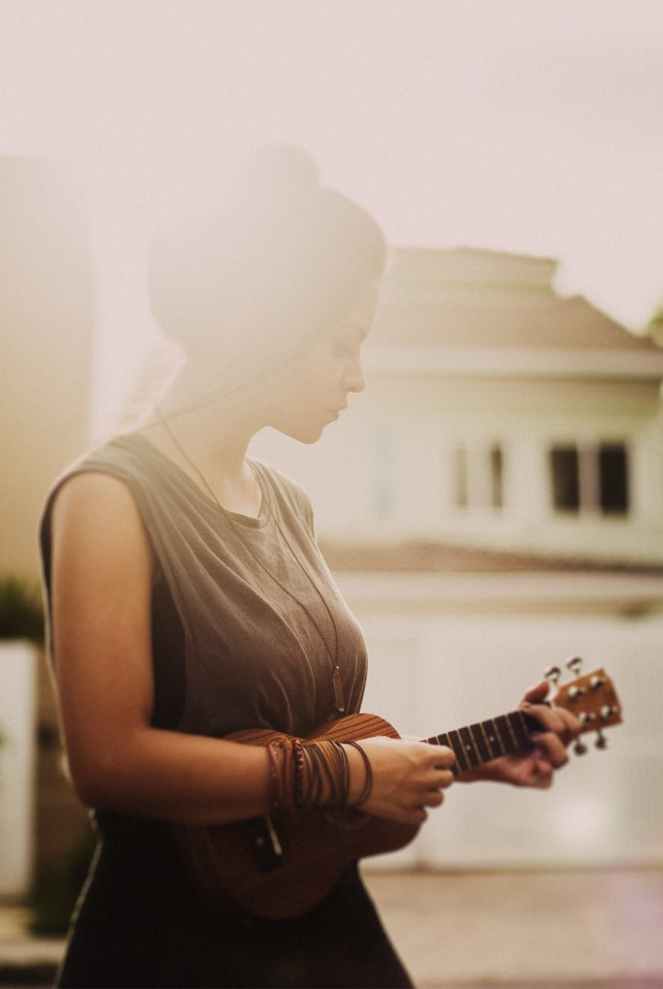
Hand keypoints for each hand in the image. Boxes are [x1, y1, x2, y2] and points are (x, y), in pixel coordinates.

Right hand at [344, 736, 455, 824]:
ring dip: (429, 794)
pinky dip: (417, 811)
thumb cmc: (366, 752)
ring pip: (438, 799)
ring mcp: (416, 796)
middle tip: (424, 775)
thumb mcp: (391, 740)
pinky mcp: (405, 813)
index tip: (435, 759)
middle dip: (438, 776)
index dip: (442, 758)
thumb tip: (424, 744)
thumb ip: (412, 744)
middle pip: (448, 779)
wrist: (348, 774)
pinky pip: (423, 815)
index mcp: (422, 754)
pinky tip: (406, 802)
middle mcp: (424, 776)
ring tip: (414, 790)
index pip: (450, 757)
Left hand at [458, 681, 581, 788]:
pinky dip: (543, 768)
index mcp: (556, 736)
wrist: (484, 749)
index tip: (534, 707)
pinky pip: (547, 780)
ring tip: (531, 737)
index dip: (562, 714)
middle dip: (551, 718)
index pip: (574, 726)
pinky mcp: (532, 780)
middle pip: (571, 735)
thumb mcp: (520, 711)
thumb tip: (546, 684)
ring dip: (549, 742)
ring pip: (563, 759)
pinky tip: (534, 760)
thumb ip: (533, 696)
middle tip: (530, 715)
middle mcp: (553, 751)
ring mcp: (544, 765)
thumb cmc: (507, 731)